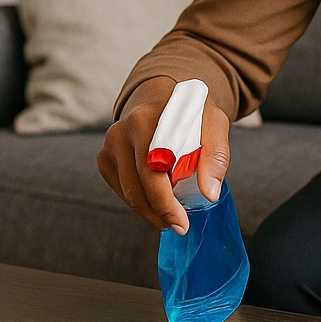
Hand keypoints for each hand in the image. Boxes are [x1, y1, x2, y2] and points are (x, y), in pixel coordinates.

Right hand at [96, 76, 230, 233]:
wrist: (161, 94)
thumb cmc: (190, 112)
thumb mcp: (213, 123)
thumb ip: (216, 155)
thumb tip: (209, 194)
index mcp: (149, 119)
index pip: (153, 172)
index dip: (166, 203)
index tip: (182, 223)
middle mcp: (123, 130)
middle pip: (137, 186)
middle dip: (158, 213)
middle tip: (178, 227)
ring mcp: (110, 143)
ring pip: (126, 192)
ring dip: (148, 211)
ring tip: (169, 217)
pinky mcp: (104, 156)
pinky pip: (120, 188)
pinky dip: (137, 200)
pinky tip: (155, 200)